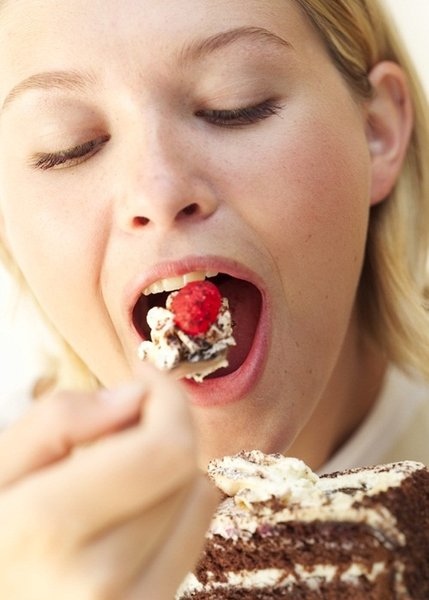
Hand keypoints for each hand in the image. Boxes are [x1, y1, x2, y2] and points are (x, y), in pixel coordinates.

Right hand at [0, 364, 217, 598]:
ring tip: (116, 475)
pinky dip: (173, 508)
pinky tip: (129, 510)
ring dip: (167, 471)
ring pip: (196, 501)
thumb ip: (55, 423)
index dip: (167, 399)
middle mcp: (99, 584)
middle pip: (184, 470)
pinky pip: (194, 539)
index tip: (145, 377)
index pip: (164, 448)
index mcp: (47, 531)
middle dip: (161, 429)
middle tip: (123, 422)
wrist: (4, 596)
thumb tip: (134, 396)